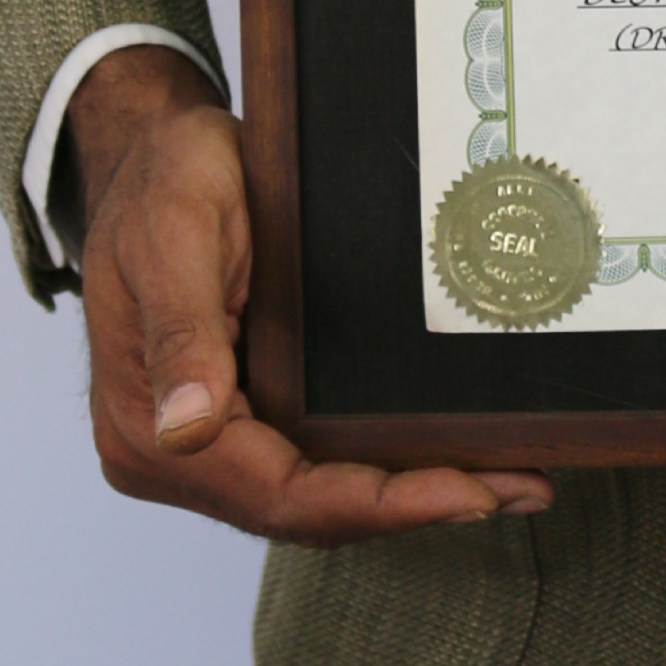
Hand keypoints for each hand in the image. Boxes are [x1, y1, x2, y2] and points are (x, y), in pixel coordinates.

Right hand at [69, 46, 552, 545]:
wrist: (153, 152)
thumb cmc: (160, 182)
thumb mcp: (173, 234)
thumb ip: (181, 333)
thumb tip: (187, 428)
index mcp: (147, 428)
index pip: (279, 497)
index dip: (379, 505)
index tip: (467, 494)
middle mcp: (174, 451)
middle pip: (308, 512)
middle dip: (416, 507)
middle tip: (518, 488)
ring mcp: (207, 440)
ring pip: (318, 499)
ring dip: (409, 497)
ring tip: (508, 481)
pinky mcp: (240, 415)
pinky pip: (314, 463)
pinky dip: (381, 470)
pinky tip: (446, 455)